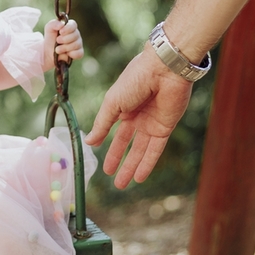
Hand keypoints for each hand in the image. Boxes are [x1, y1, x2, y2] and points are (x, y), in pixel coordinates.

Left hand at [43, 19, 83, 67]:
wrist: (49, 53)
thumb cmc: (50, 39)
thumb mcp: (49, 29)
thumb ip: (53, 24)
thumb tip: (62, 24)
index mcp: (69, 27)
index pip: (73, 24)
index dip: (67, 28)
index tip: (60, 32)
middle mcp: (76, 34)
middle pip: (76, 35)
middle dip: (65, 39)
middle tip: (57, 41)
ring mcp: (78, 43)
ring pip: (77, 44)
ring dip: (65, 47)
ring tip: (57, 49)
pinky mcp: (79, 53)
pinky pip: (79, 53)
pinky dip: (71, 54)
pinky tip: (65, 54)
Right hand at [86, 48, 192, 187]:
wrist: (164, 70)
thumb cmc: (135, 80)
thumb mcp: (113, 103)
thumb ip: (102, 124)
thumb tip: (89, 141)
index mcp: (122, 107)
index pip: (112, 131)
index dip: (107, 146)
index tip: (100, 159)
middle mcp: (136, 117)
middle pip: (126, 144)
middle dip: (119, 161)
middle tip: (111, 179)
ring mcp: (151, 123)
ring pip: (139, 151)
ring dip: (131, 167)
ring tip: (122, 184)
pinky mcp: (165, 128)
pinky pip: (155, 150)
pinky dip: (147, 164)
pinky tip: (139, 177)